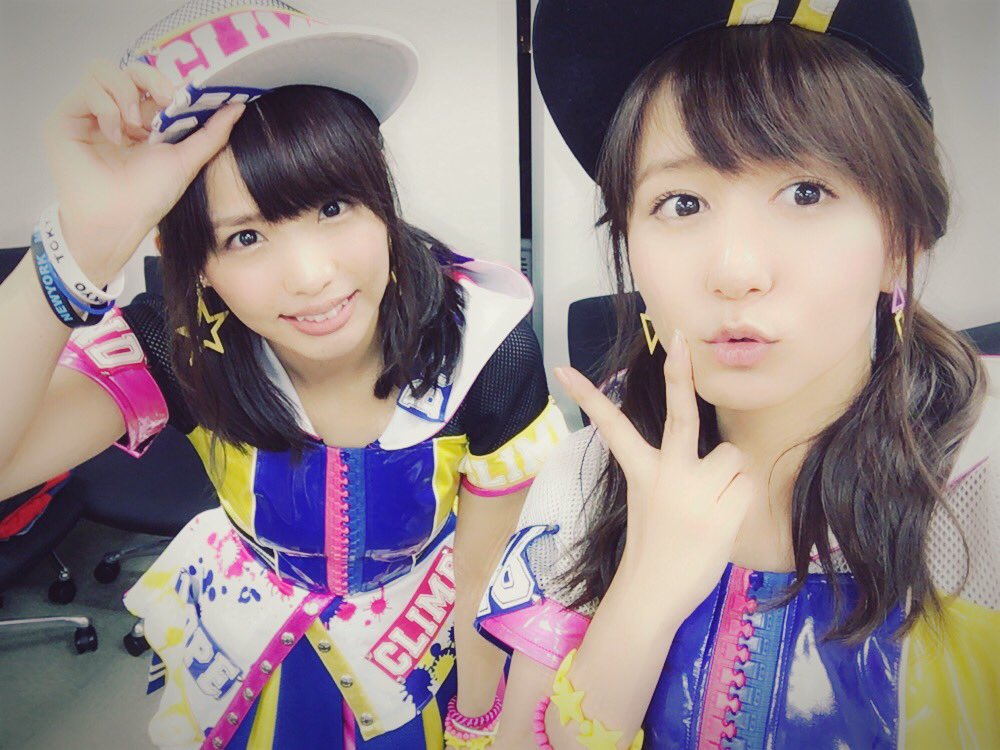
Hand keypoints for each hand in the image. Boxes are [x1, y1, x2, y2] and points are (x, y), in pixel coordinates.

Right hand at [43, 58, 244, 284]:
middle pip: (129, 68)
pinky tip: (115, 136)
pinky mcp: (66, 118)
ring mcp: (89, 114)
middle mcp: (115, 113)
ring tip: (135, 128)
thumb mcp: (187, 160)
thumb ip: (212, 133)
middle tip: (164, 103)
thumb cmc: (148, 197)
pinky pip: (86, 89)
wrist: (119, 222)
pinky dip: (106, 108)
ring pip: (103, 71)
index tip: (182, 100)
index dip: (167, 84)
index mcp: (142, 120)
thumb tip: (238, 106)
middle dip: (151, 80)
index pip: (152, 82)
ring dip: (126, 95)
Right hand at [554, 329, 751, 619]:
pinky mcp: (724, 511)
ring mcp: (696, 492)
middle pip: (681, 415)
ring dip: (729, 477)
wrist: (652, 596)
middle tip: (680, 337)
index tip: (564, 369)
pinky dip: (740, 500)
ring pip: (732, 457)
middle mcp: (668, 475)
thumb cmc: (653, 548)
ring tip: (711, 509)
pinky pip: (747, 484)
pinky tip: (721, 523)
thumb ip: (678, 470)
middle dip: (679, 373)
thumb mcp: (653, 502)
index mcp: (642, 472)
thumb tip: (720, 449)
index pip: (613, 427)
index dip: (589, 397)